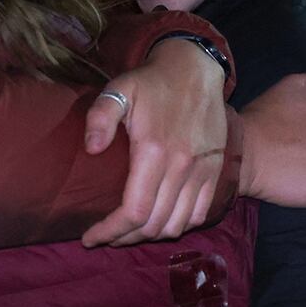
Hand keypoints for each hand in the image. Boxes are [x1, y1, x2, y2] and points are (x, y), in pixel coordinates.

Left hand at [79, 39, 228, 247]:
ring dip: (150, 236)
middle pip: (153, 224)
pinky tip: (160, 222)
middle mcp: (181, 167)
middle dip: (124, 238)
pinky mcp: (215, 170)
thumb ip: (101, 117)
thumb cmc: (152, 81)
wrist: (196, 68)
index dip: (110, 231)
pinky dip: (178, 226)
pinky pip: (198, 214)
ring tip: (129, 232)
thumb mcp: (119, 89)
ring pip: (176, 225)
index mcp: (154, 151)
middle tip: (105, 236)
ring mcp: (202, 171)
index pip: (134, 211)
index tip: (90, 238)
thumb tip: (92, 149)